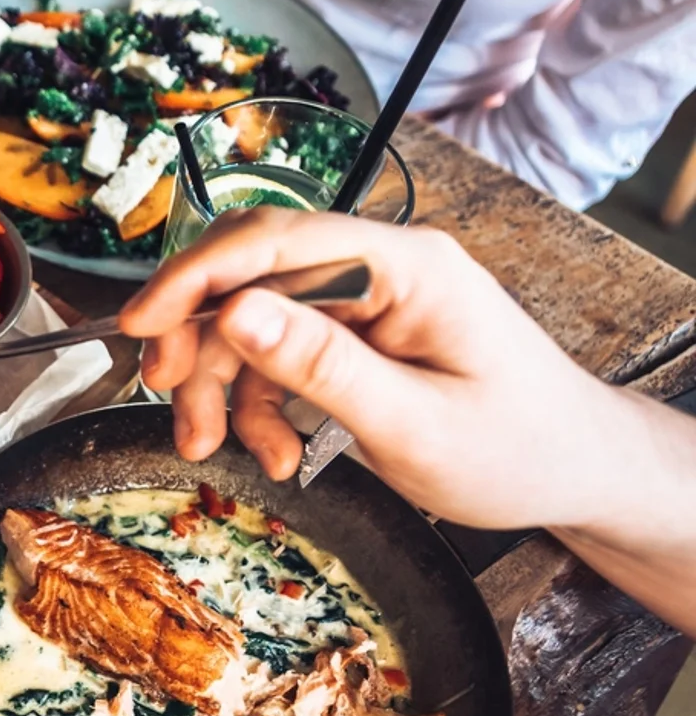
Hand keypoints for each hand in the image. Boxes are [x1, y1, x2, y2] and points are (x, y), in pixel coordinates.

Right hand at [119, 208, 620, 531]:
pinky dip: (255, 403)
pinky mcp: (352, 333)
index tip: (140, 326)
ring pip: (249, 321)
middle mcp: (376, 266)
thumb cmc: (517, 449)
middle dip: (198, 342)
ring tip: (217, 448)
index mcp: (404, 264)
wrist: (574, 474)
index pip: (273, 241)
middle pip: (247, 277)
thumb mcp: (413, 422)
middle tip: (174, 405)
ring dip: (220, 386)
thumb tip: (234, 312)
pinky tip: (273, 452)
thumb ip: (320, 365)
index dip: (193, 278)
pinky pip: (274, 353)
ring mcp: (362, 298)